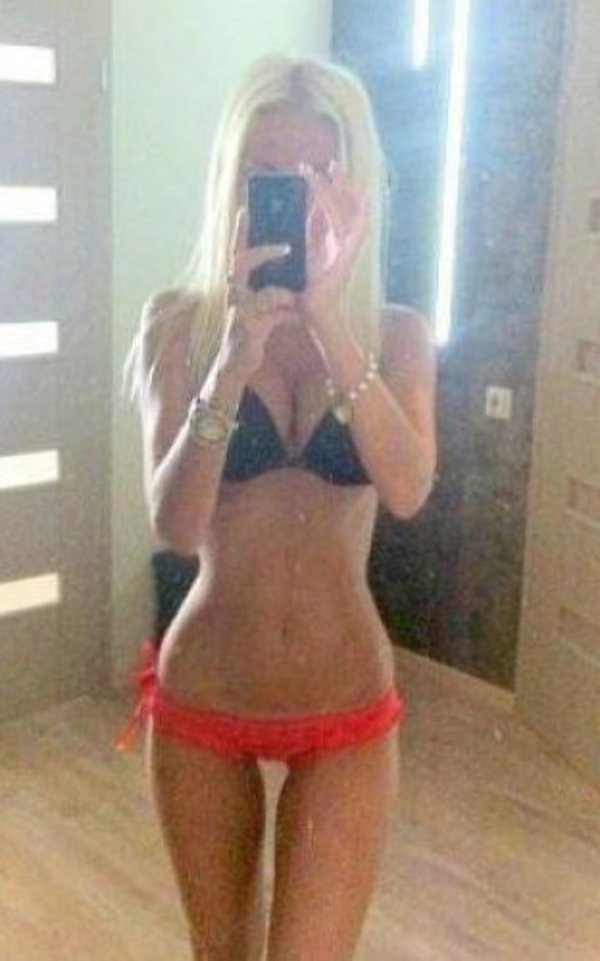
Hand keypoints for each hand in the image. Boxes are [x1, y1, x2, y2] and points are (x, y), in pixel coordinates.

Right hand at [215, 208, 297, 376]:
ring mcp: (236, 309)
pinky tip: (299, 314)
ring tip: (295, 291)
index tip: (246, 209)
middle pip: (239, 262)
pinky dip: (285, 313)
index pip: (236, 250)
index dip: (240, 230)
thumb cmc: (253, 327)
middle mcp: (233, 291)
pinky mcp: (246, 328)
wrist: (238, 361)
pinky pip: (268, 316)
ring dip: (278, 291)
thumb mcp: (264, 302)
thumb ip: (278, 285)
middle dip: (262, 251)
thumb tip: (298, 265)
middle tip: (287, 246)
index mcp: (237, 281)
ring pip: (255, 291)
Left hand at [299, 161, 368, 332]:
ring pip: (349, 211)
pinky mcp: (349, 256)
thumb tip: (302, 207)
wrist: (312, 312)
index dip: (328, 187)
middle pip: (346, 204)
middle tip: (331, 162)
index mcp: (331, 240)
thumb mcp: (301, 251)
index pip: (332, 207)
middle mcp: (342, 242)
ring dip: (340, 190)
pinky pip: (357, 229)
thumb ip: (305, 230)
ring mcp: (348, 248)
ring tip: (330, 171)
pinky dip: (358, 212)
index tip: (319, 169)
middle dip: (339, 182)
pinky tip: (359, 196)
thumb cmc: (304, 287)